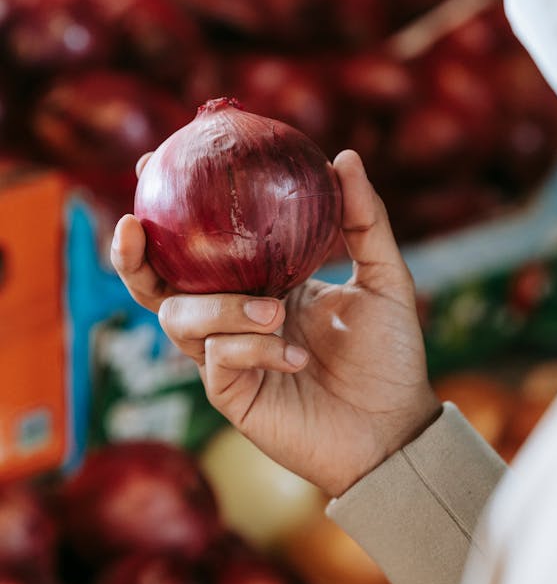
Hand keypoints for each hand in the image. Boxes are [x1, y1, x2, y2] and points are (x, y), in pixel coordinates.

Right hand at [111, 150, 441, 497]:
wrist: (395, 426)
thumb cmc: (390, 355)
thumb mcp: (384, 277)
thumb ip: (364, 220)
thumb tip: (346, 157)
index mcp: (260, 283)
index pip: (200, 246)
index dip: (167, 210)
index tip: (152, 161)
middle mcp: (234, 318)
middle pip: (158, 285)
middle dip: (133, 256)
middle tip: (135, 224)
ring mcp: (228, 359)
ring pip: (180, 319)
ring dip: (222, 307)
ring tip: (275, 309)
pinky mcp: (232, 395)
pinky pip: (217, 359)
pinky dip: (253, 348)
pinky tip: (295, 356)